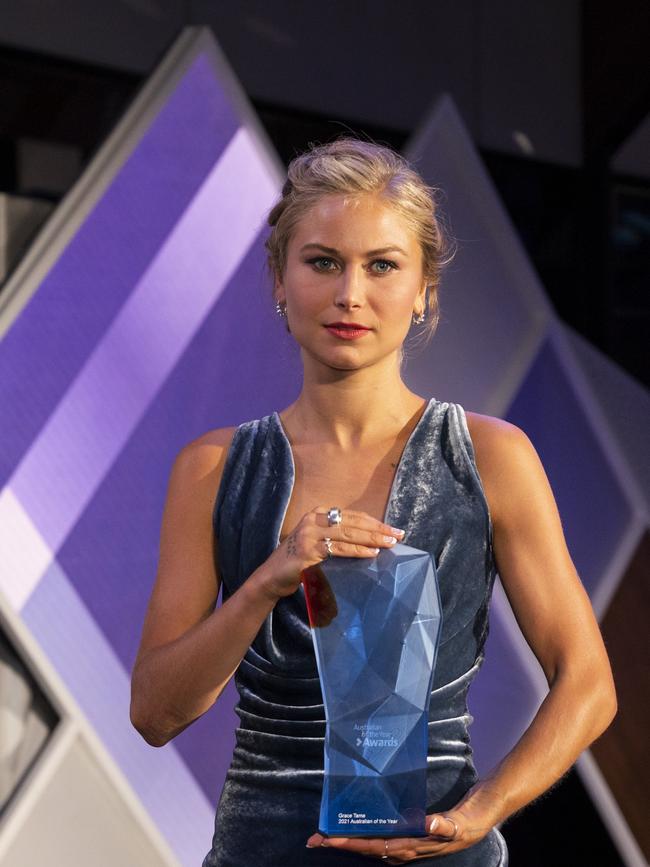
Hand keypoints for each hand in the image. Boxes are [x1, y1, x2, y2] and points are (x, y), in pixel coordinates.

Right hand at [258, 507, 404, 600]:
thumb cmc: (299, 561)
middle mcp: (313, 519)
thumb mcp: (318, 543)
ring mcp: (309, 534)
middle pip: (353, 522)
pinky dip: (357, 551)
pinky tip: (371, 553)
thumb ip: (337, 538)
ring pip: (348, 534)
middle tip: (397, 535)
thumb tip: (370, 541)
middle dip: (378, 529)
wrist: (271, 577)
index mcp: (318, 514)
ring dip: (372, 539)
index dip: (374, 521)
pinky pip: (338, 549)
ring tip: (389, 544)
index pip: (352, 515)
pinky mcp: (308, 551)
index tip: (392, 529)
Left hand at [305, 788, 501, 861]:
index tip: (328, 838)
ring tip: (328, 833)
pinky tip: (359, 826)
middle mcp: (405, 849)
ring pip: (372, 845)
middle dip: (341, 844)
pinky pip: (382, 837)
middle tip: (314, 838)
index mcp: (412, 847)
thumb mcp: (457, 823)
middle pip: (367, 848)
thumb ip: (442, 825)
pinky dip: (367, 834)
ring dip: (350, 840)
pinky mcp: (409, 835)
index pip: (374, 847)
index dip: (350, 843)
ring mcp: (407, 843)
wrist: (481, 817)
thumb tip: (424, 824)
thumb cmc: (468, 821)